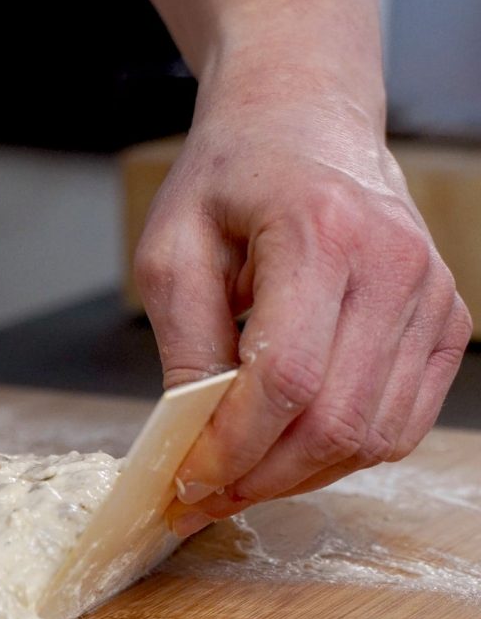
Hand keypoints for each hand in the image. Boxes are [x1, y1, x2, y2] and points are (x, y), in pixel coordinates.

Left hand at [135, 68, 472, 536]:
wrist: (304, 122)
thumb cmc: (232, 178)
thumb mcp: (173, 251)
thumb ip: (185, 349)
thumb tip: (193, 445)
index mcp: (321, 233)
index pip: (285, 379)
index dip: (233, 449)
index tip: (187, 482)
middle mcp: (393, 265)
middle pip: (335, 421)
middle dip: (261, 479)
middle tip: (207, 496)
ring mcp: (431, 295)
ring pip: (372, 437)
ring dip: (301, 476)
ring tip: (244, 475)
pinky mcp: (445, 321)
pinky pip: (401, 424)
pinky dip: (344, 454)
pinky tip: (294, 448)